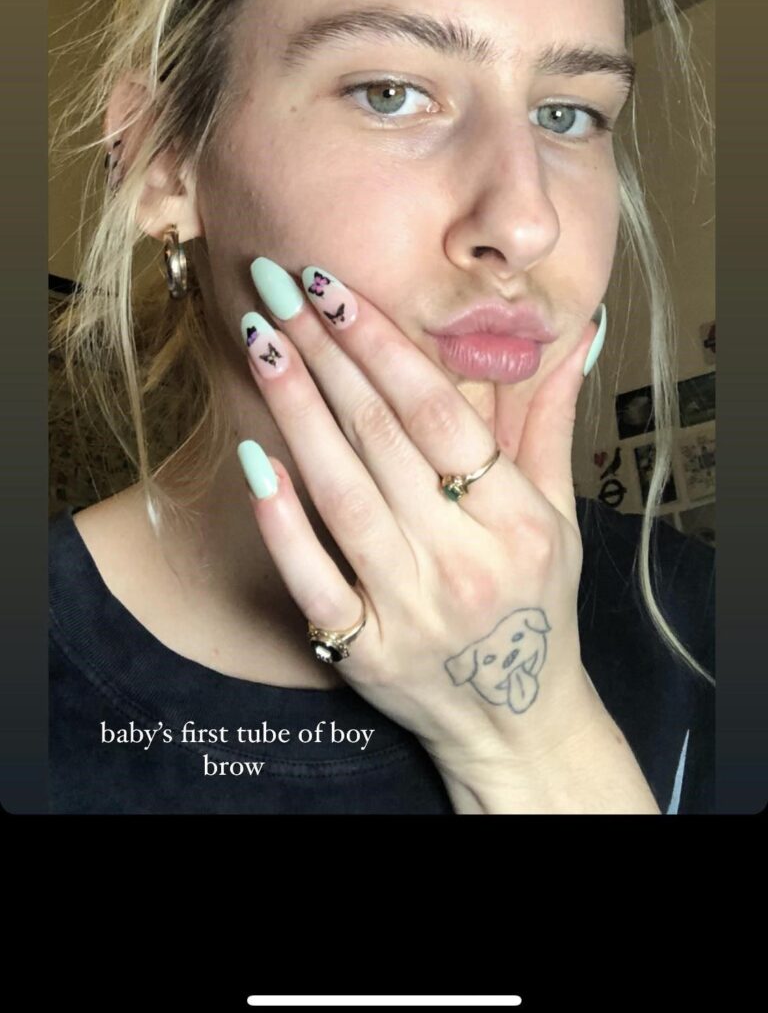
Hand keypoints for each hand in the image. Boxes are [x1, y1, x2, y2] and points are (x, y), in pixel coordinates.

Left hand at [237, 260, 602, 786]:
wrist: (518, 726)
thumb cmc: (539, 601)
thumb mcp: (559, 514)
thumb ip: (551, 420)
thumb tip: (573, 331)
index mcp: (520, 523)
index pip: (442, 417)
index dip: (385, 346)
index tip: (335, 289)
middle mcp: (466, 564)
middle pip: (383, 441)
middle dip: (326, 354)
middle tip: (277, 287)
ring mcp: (411, 611)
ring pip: (342, 493)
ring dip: (295, 410)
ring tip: (258, 339)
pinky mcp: (364, 651)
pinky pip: (311, 575)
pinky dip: (280, 517)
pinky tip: (252, 456)